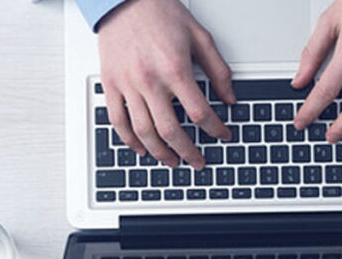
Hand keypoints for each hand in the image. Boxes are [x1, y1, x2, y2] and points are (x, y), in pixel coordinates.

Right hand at [97, 0, 235, 168]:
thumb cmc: (160, 13)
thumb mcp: (200, 37)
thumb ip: (218, 70)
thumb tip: (229, 97)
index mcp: (175, 70)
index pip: (200, 113)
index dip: (215, 130)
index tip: (222, 135)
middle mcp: (150, 81)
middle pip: (170, 131)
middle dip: (188, 152)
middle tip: (197, 161)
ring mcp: (128, 85)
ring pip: (143, 132)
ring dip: (160, 153)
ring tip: (172, 161)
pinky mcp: (111, 84)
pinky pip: (117, 121)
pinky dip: (130, 140)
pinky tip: (141, 148)